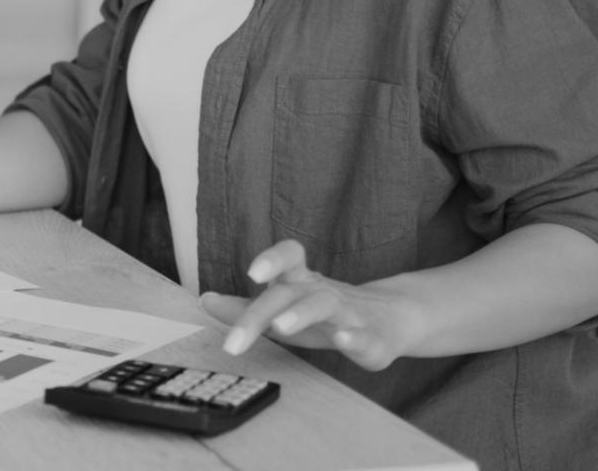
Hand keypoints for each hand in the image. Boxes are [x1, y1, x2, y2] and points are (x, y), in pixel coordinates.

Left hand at [199, 240, 415, 371]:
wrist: (392, 319)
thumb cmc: (327, 315)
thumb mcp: (284, 308)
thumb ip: (244, 306)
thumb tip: (205, 300)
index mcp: (303, 281)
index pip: (289, 256)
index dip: (272, 259)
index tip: (251, 273)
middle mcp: (322, 291)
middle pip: (290, 293)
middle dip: (259, 315)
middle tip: (233, 342)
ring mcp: (349, 313)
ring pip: (324, 306)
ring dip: (301, 315)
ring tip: (281, 328)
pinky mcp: (373, 339)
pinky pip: (365, 336)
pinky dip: (355, 338)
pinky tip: (344, 340)